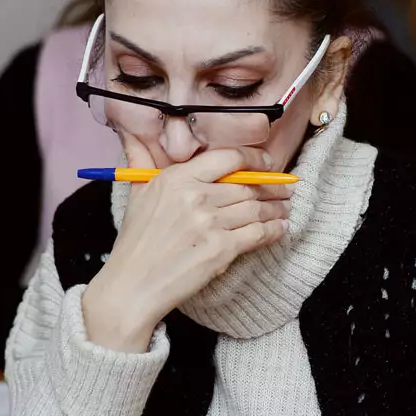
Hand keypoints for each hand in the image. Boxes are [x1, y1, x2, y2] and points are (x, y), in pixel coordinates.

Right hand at [82, 134, 292, 351]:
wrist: (133, 285)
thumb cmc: (136, 240)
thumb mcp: (137, 192)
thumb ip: (139, 159)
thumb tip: (129, 131)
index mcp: (178, 177)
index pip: (229, 158)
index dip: (256, 160)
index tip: (268, 165)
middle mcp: (196, 196)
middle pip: (248, 186)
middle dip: (272, 188)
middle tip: (286, 190)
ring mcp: (210, 223)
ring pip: (257, 209)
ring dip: (277, 209)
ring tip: (285, 208)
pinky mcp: (221, 249)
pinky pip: (258, 234)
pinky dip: (274, 230)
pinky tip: (281, 228)